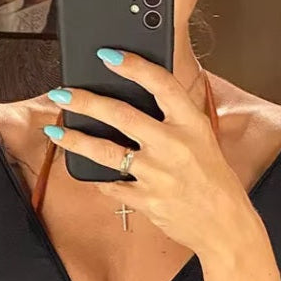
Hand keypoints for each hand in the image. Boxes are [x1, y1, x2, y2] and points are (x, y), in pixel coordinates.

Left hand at [44, 50, 254, 258]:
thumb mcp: (202, 140)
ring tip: (55, 131)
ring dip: (75, 140)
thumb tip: (137, 100)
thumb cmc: (213, 180)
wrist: (224, 225)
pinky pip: (112, 186)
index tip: (107, 55)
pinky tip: (89, 171)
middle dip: (85, 101)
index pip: (159, 84)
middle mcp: (173, 145)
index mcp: (191, 124)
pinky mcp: (147, 200)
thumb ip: (174, 120)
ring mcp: (157, 174)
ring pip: (105, 151)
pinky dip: (100, 179)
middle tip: (62, 93)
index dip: (132, 66)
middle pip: (120, 114)